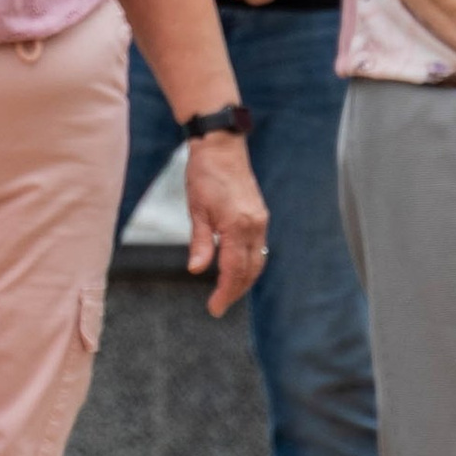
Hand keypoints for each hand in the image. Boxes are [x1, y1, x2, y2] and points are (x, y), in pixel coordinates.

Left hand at [183, 132, 268, 315]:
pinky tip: (236, 269)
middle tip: (218, 306)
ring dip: (244, 279)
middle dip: (236, 291)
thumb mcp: (196, 209)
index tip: (214, 309)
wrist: (221, 146)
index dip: (225, 292)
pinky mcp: (259, 215)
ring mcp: (260, 220)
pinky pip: (258, 247)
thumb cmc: (204, 175)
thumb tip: (197, 270)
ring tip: (227, 293)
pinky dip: (248, 263)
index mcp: (238, 225)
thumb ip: (201, 242)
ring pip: (257, 260)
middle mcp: (255, 225)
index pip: (234, 270)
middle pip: (250, 270)